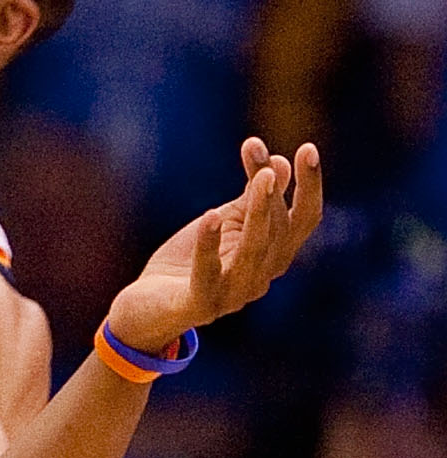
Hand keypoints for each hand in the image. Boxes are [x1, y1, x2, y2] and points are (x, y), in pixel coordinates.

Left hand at [106, 139, 321, 356]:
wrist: (147, 308)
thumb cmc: (189, 262)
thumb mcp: (224, 223)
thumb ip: (251, 198)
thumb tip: (280, 162)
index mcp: (271, 256)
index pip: (303, 220)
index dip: (310, 186)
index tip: (308, 148)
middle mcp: (260, 277)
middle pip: (278, 231)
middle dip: (271, 190)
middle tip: (260, 152)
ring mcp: (233, 295)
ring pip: (254, 251)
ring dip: (259, 212)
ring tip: (261, 177)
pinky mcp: (200, 305)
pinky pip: (208, 275)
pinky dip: (209, 246)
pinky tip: (211, 217)